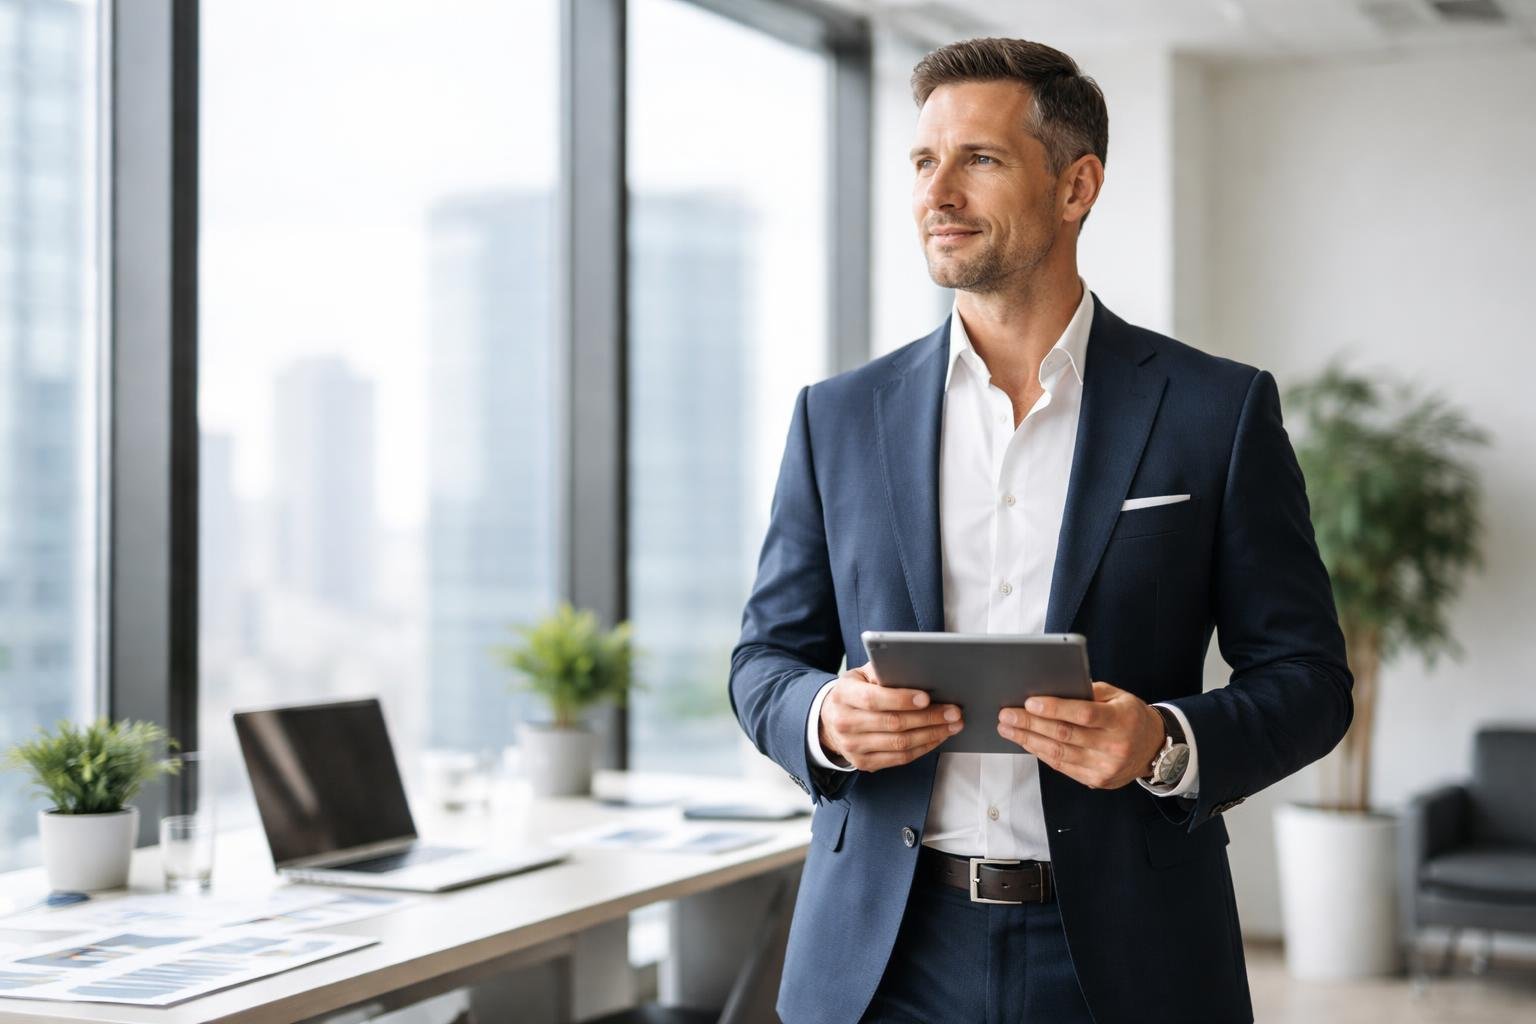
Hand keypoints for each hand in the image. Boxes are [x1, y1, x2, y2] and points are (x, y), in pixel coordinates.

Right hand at [818, 664, 963, 770]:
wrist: (830, 721)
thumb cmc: (854, 693)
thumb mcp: (860, 675)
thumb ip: (882, 672)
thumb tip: (914, 673)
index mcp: (843, 695)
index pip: (873, 699)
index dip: (901, 699)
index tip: (926, 697)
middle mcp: (845, 723)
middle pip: (893, 723)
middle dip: (928, 718)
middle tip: (953, 711)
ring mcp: (853, 746)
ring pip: (899, 744)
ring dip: (931, 734)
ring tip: (952, 725)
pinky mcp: (863, 763)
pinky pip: (899, 758)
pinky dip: (923, 748)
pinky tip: (937, 737)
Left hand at [996, 681, 1164, 789]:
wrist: (1153, 748)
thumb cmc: (1129, 715)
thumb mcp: (1117, 696)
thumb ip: (1088, 692)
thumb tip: (1050, 688)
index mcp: (1121, 719)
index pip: (1083, 714)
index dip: (1055, 708)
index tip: (1029, 702)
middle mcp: (1114, 745)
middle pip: (1065, 735)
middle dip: (1030, 724)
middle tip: (1006, 715)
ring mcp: (1105, 766)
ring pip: (1059, 753)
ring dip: (1028, 740)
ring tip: (1008, 728)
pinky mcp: (1096, 780)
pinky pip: (1062, 766)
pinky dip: (1040, 753)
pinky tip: (1025, 742)